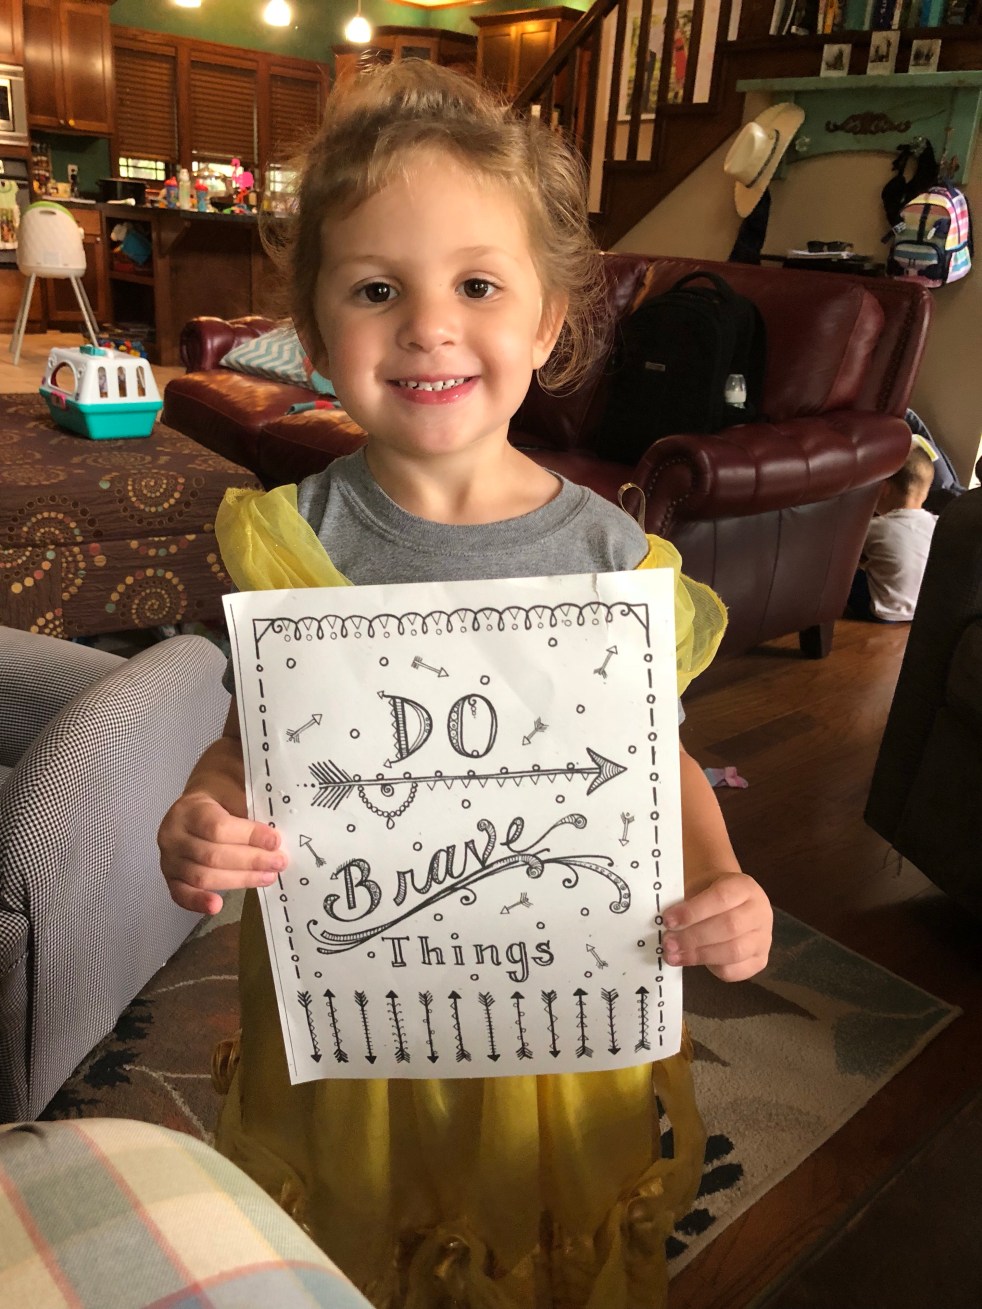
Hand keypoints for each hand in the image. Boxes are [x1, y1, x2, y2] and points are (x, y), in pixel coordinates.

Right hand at [158, 780, 286, 916]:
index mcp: (189, 809)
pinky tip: (216, 906)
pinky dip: (198, 902)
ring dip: (239, 880)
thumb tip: (274, 837)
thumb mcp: (234, 791)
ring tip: (267, 877)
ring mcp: (168, 859)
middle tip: (278, 862)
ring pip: (202, 877)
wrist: (198, 804)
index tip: (275, 841)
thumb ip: (250, 810)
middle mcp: (173, 835)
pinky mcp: (171, 878)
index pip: (218, 827)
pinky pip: (180, 894)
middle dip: (251, 861)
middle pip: (212, 855)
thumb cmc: (221, 799)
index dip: (249, 836)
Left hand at [661, 872, 771, 981]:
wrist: (731, 903)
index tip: (668, 920)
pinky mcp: (760, 960)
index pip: (721, 897)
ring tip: (674, 955)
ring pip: (734, 951)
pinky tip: (693, 962)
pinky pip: (736, 971)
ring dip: (699, 955)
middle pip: (729, 927)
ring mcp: (764, 938)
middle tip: (668, 943)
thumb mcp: (700, 888)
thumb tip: (664, 923)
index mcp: (744, 887)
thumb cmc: (709, 895)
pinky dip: (711, 968)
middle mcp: (760, 912)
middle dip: (693, 937)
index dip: (693, 911)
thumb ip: (685, 902)